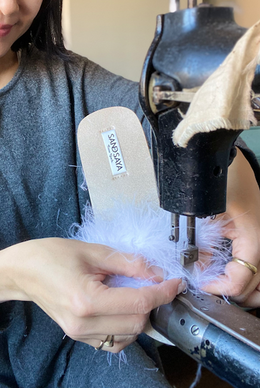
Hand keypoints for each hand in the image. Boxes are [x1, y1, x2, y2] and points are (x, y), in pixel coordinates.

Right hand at [0, 238, 183, 351]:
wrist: (22, 271)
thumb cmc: (51, 254)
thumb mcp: (91, 251)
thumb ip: (127, 263)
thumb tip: (157, 271)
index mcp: (87, 300)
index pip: (138, 303)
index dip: (163, 292)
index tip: (175, 281)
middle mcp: (84, 324)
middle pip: (137, 322)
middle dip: (153, 302)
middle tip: (154, 281)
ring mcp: (80, 335)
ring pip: (129, 335)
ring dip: (140, 315)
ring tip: (135, 292)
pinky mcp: (79, 337)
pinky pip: (114, 341)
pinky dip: (126, 327)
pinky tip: (121, 307)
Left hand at [204, 149, 259, 306]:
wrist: (225, 158)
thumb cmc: (220, 179)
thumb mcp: (205, 213)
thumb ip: (200, 243)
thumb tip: (193, 266)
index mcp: (253, 239)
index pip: (239, 282)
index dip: (216, 287)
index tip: (198, 283)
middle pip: (254, 288)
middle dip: (228, 289)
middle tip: (205, 283)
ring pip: (257, 279)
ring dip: (237, 284)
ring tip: (213, 278)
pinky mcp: (254, 235)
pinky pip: (251, 262)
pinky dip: (238, 270)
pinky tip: (218, 264)